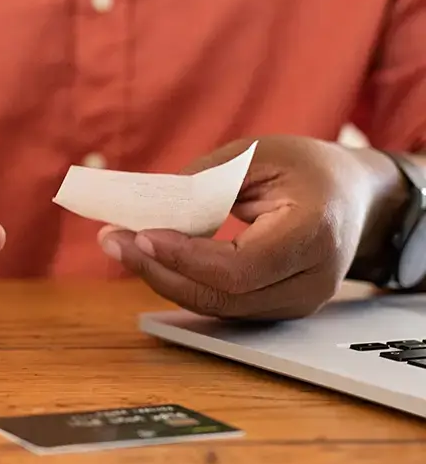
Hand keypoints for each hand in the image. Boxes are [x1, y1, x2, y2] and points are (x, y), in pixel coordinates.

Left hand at [97, 136, 394, 320]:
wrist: (351, 196)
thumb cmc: (303, 168)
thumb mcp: (256, 155)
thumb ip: (204, 181)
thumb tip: (148, 209)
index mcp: (314, 233)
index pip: (242, 267)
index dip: (187, 257)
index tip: (142, 234)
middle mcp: (311, 280)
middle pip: (222, 296)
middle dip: (158, 269)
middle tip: (111, 240)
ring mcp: (297, 302)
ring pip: (216, 307)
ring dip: (161, 277)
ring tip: (118, 245)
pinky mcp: (277, 308)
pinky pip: (221, 304)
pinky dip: (180, 281)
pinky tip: (147, 257)